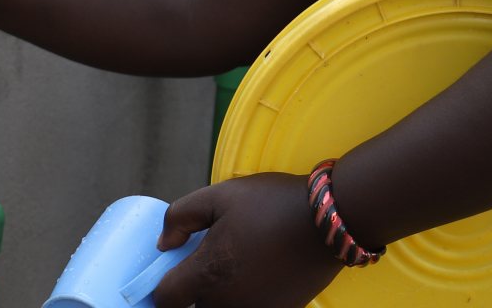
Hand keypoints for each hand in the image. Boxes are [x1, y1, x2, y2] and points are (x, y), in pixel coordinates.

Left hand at [152, 173, 343, 307]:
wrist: (329, 220)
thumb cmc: (272, 203)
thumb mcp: (219, 195)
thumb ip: (179, 216)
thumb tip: (163, 244)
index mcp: (207, 274)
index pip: (165, 300)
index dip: (162, 286)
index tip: (171, 270)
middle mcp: (228, 302)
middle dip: (194, 290)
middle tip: (207, 263)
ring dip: (220, 296)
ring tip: (235, 265)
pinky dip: (247, 297)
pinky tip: (258, 273)